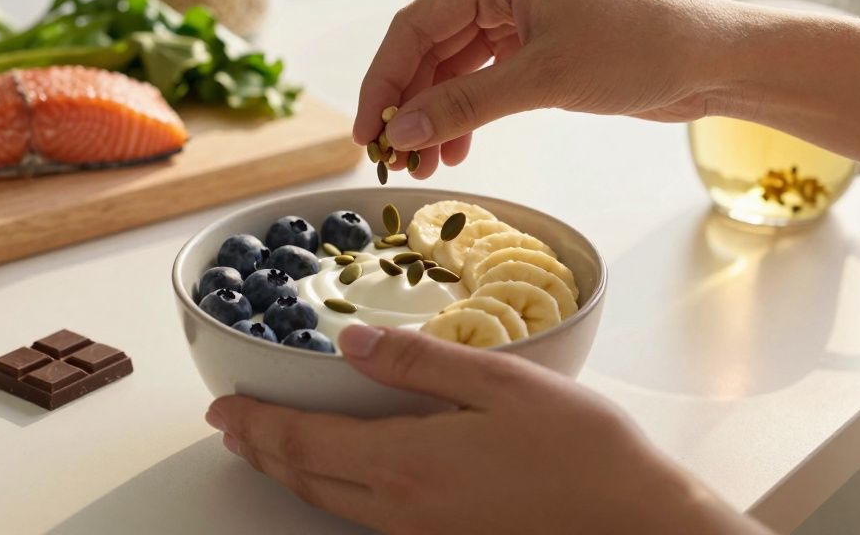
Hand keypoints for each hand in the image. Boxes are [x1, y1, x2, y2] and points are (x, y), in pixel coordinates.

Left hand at [206, 326, 766, 534]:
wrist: (637, 524)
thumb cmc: (581, 450)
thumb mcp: (502, 384)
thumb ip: (420, 363)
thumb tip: (352, 343)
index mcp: (408, 462)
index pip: (306, 440)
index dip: (257, 423)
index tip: (222, 406)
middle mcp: (402, 507)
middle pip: (306, 479)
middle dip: (260, 450)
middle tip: (228, 428)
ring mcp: (422, 533)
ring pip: (330, 503)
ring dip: (287, 473)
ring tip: (264, 450)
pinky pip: (362, 517)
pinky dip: (327, 492)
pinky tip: (336, 479)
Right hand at [355, 0, 748, 177]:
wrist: (713, 59)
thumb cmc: (640, 49)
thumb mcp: (544, 79)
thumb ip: (467, 104)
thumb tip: (404, 131)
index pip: (415, 25)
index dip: (384, 80)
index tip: (368, 131)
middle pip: (429, 47)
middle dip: (411, 104)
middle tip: (394, 157)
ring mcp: (519, 17)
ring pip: (453, 68)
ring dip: (436, 115)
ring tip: (425, 164)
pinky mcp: (537, 46)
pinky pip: (482, 79)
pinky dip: (466, 114)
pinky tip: (456, 148)